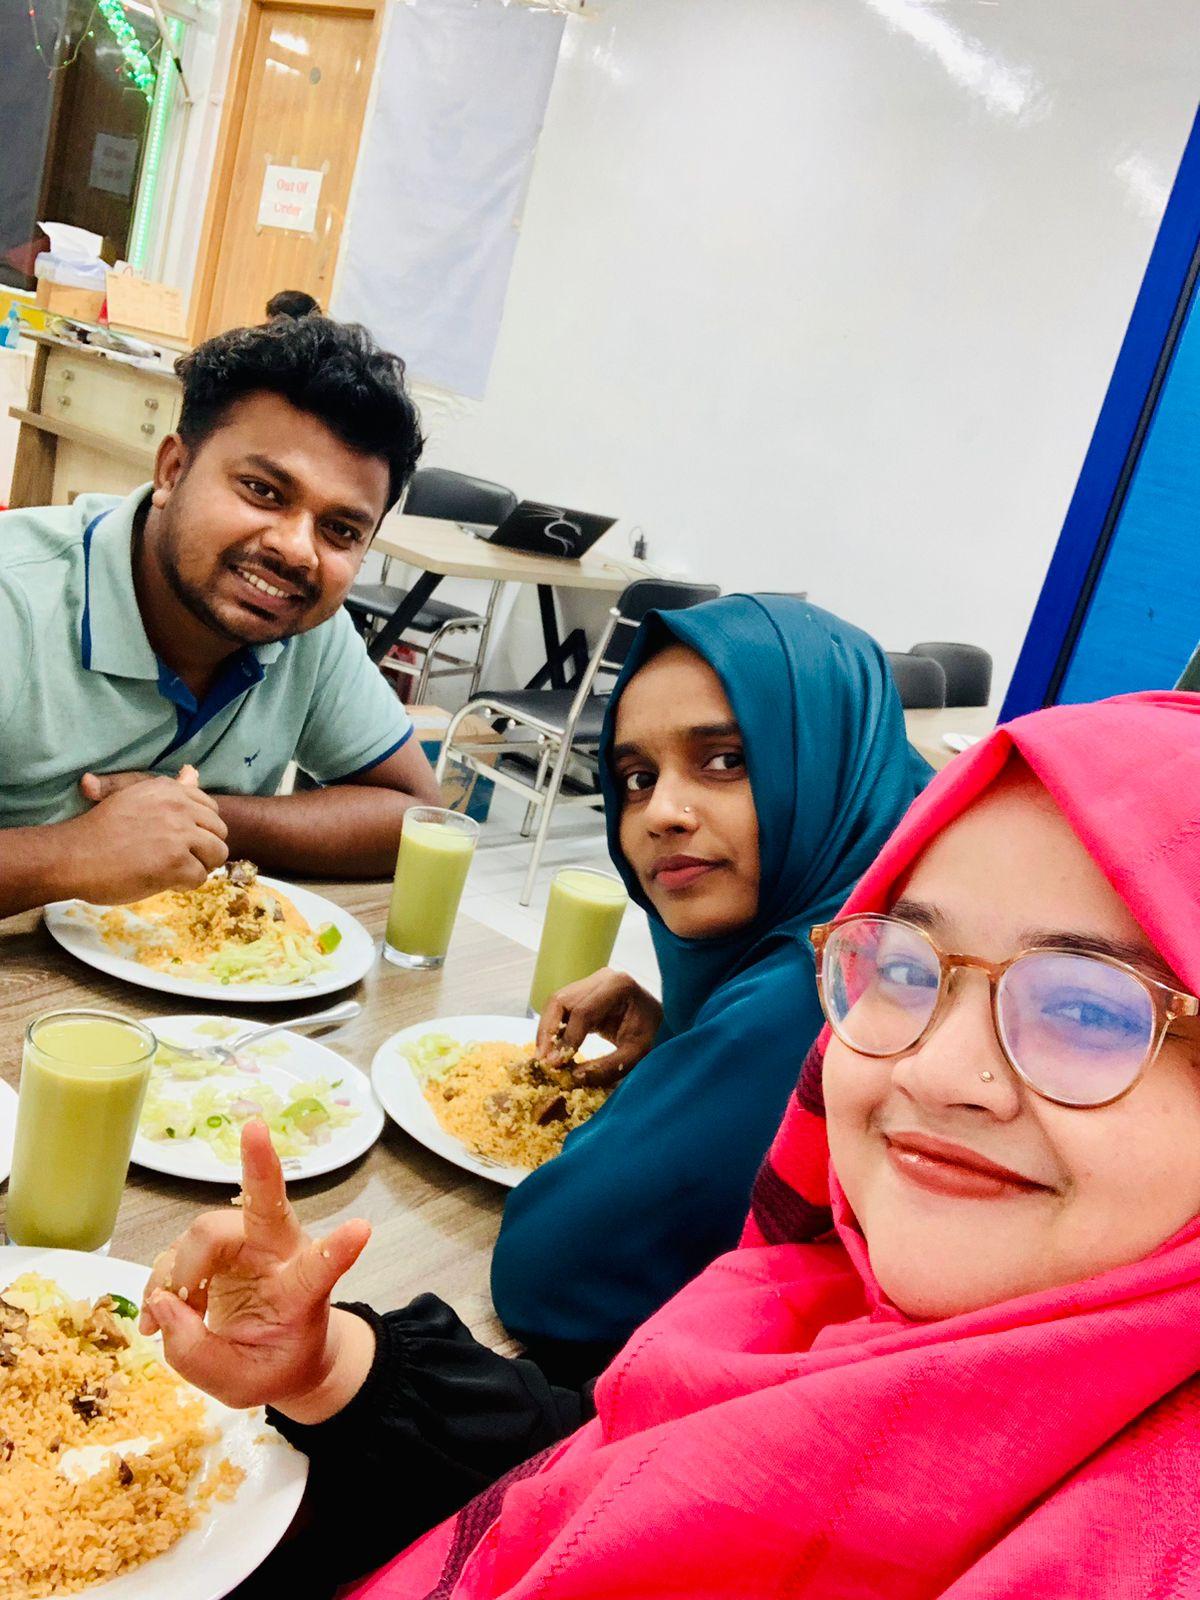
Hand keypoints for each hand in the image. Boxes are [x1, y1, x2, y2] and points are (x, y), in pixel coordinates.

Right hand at [67, 766, 227, 902]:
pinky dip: (184, 884)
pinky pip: (200, 877)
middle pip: (219, 831)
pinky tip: (162, 881)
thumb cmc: (98, 830)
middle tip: (173, 858)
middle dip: (202, 849)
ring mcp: (179, 834)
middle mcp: (178, 806)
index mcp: (168, 789)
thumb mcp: (134, 798)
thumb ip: (169, 789)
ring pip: (217, 854)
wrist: (71, 856)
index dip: (197, 829)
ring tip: (171, 870)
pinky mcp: (176, 862)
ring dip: (198, 866)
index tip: (175, 839)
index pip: (210, 809)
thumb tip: (193, 772)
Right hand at [140, 1120, 373, 1419]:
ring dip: (178, 1275)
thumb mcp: (239, 1384)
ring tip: (178, 1318)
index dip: (339, 1249)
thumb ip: (196, 1355)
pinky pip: (177, 1249)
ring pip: (204, 1232)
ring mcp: (247, 1242)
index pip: (321, 1268)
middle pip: (260, 1209)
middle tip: (189, 1289)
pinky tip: (160, 1314)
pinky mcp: (217, 1244)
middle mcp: (280, 1252)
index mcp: (302, 1292)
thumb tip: (163, 1306)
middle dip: (253, 1173)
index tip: (362, 1228)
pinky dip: (160, 1282)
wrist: (280, 1352)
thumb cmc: (273, 1361)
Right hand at [536, 967, 663, 1087]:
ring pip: (555, 1002)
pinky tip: (550, 1049)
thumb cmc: (649, 1032)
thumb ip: (610, 1066)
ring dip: (546, 1031)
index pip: (584, 1011)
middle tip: (543, 1061)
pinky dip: (552, 1028)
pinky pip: (559, 1007)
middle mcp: (601, 977)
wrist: (653, 1016)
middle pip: (562, 1001)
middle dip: (549, 1032)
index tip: (556, 1064)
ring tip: (543, 1058)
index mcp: (619, 985)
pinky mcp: (581, 990)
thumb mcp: (637, 1053)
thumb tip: (574, 1076)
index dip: (568, 1038)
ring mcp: (589, 981)